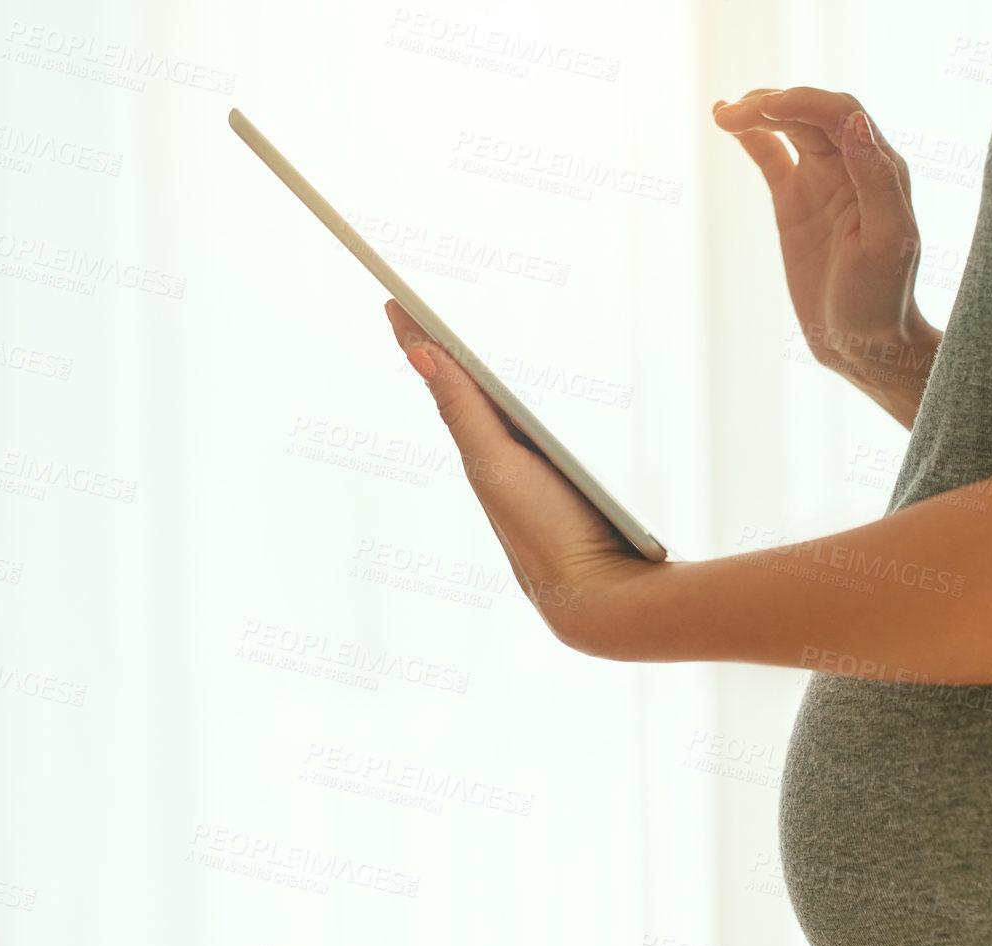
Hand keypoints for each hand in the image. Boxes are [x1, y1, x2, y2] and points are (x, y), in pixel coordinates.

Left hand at [382, 299, 655, 653]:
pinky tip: (517, 419)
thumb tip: (418, 350)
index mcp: (478, 452)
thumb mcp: (496, 463)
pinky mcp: (564, 495)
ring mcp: (531, 481)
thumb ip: (462, 408)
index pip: (441, 381)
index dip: (416, 338)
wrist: (600, 602)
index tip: (391, 298)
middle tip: (412, 317)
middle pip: (465, 396)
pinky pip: (530, 441)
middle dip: (437, 355)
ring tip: (450, 355)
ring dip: (471, 386)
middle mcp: (498, 464)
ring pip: (496, 420)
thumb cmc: (545, 534)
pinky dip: (511, 416)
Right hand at [713, 87, 939, 419]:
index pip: (841, 114)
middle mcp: (852, 166)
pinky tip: (724, 120)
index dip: (804, 102)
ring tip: (722, 114)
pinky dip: (749, 136)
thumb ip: (875, 180)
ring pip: (788, 127)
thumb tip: (854, 122)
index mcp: (880, 169)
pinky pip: (771, 156)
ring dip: (757, 112)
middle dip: (772, 104)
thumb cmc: (882, 298)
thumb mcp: (887, 243)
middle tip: (732, 114)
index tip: (766, 107)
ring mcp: (821, 181)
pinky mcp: (795, 201)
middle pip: (810, 113)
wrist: (864, 342)